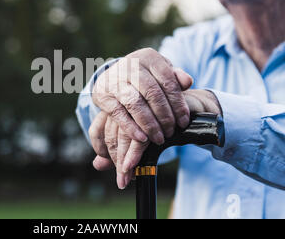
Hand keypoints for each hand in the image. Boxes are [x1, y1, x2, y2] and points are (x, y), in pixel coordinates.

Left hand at [89, 89, 221, 188]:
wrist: (187, 108)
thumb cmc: (159, 123)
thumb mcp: (136, 137)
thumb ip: (115, 150)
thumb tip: (97, 165)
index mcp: (114, 107)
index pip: (97, 130)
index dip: (100, 150)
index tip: (111, 165)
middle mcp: (122, 104)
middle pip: (110, 135)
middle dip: (115, 160)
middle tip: (122, 180)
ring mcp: (137, 106)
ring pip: (123, 136)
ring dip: (125, 160)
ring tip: (129, 177)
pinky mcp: (151, 112)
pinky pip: (139, 136)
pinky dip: (135, 153)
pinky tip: (133, 164)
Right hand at [92, 48, 193, 145]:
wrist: (112, 75)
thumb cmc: (145, 76)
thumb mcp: (160, 72)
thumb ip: (175, 77)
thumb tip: (188, 82)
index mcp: (149, 57)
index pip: (168, 81)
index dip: (177, 103)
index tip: (183, 122)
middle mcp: (130, 65)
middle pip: (152, 93)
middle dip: (164, 116)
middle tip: (171, 132)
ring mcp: (114, 79)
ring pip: (135, 103)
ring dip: (149, 124)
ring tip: (159, 138)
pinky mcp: (102, 94)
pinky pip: (118, 113)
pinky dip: (131, 127)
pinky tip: (142, 138)